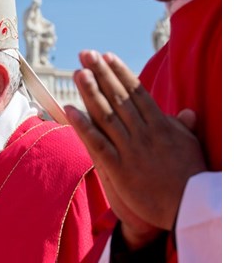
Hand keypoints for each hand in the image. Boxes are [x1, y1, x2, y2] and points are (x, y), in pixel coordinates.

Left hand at [65, 50, 206, 234]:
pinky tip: (70, 110)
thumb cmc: (191, 177)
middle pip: (118, 98)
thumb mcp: (191, 146)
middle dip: (101, 74)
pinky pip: (98, 144)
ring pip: (107, 115)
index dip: (119, 73)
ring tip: (79, 72)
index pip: (136, 92)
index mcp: (160, 125)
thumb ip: (182, 128)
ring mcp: (131, 150)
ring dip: (91, 93)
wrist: (190, 208)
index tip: (107, 56)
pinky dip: (83, 126)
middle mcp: (144, 133)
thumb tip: (185, 112)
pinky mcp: (119, 169)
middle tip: (86, 53)